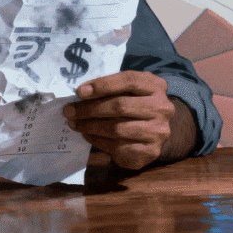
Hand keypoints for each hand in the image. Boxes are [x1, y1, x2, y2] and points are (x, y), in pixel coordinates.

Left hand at [62, 71, 186, 169]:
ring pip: (117, 128)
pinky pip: (118, 146)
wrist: (155, 131)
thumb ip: (111, 88)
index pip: (129, 81)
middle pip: (120, 106)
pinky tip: (87, 134)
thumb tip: (81, 93)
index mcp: (156, 86)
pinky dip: (97, 140)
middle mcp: (162, 108)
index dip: (103, 85)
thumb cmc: (135, 103)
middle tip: (69, 111)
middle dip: (90, 108)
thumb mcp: (129, 89)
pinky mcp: (150, 151)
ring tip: (74, 123)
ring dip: (90, 126)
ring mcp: (158, 131)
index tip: (80, 91)